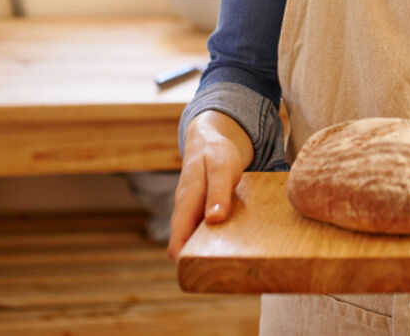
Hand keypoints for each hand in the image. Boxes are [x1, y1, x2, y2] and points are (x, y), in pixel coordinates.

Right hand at [166, 110, 253, 260]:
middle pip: (185, 244)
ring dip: (210, 248)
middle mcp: (185, 210)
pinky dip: (215, 236)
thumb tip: (214, 220)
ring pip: (196, 237)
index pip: (176, 241)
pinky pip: (205, 229)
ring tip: (231, 257)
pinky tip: (233, 240)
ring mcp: (192, 211)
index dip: (185, 259)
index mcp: (185, 202)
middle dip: (199, 258)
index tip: (203, 270)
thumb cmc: (216, 152)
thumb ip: (218, 193)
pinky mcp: (201, 210)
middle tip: (224, 268)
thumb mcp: (221, 168)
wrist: (210, 139)